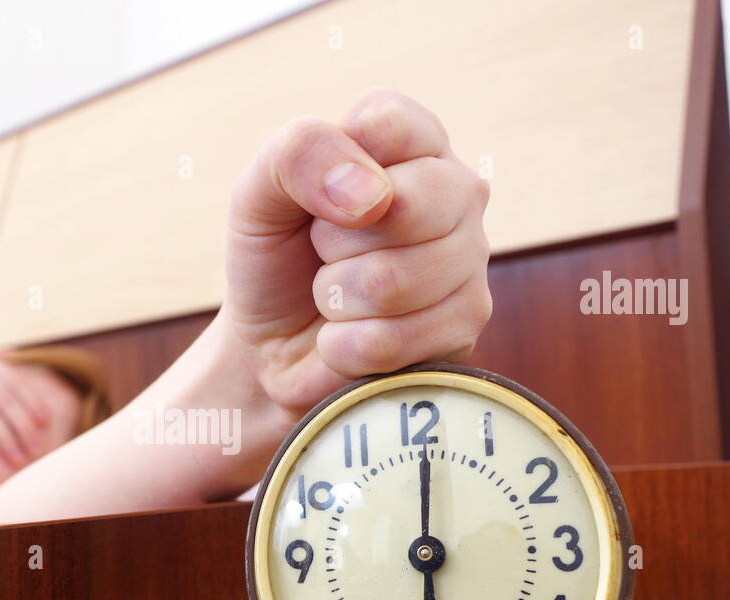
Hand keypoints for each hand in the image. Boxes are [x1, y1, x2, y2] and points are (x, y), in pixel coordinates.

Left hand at [223, 89, 491, 417]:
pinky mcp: (465, 328)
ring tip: (335, 296)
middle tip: (323, 252)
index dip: (337, 167)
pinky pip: (389, 340)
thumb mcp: (259, 193)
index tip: (316, 196)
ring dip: (335, 298)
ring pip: (392, 282)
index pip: (390, 124)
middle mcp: (456, 193)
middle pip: (403, 206)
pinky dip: (343, 346)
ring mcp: (470, 261)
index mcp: (414, 140)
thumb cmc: (276, 257)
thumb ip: (300, 155)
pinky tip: (346, 337)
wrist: (273, 344)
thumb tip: (376, 197)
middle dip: (332, 241)